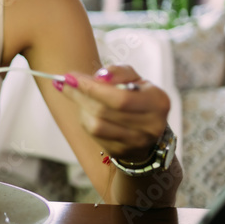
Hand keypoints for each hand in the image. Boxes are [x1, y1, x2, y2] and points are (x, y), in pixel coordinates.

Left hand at [53, 64, 169, 163]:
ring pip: (97, 125)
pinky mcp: (122, 151)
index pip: (120, 97)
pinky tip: (84, 109)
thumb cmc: (137, 96)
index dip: (92, 88)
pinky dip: (85, 119)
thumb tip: (99, 77)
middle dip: (81, 95)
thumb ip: (118, 72)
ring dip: (81, 107)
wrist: (145, 127)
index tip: (71, 76)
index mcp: (158, 102)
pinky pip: (95, 135)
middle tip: (66, 83)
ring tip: (74, 93)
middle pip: (105, 111)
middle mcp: (151, 125)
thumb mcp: (134, 79)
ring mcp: (137, 142)